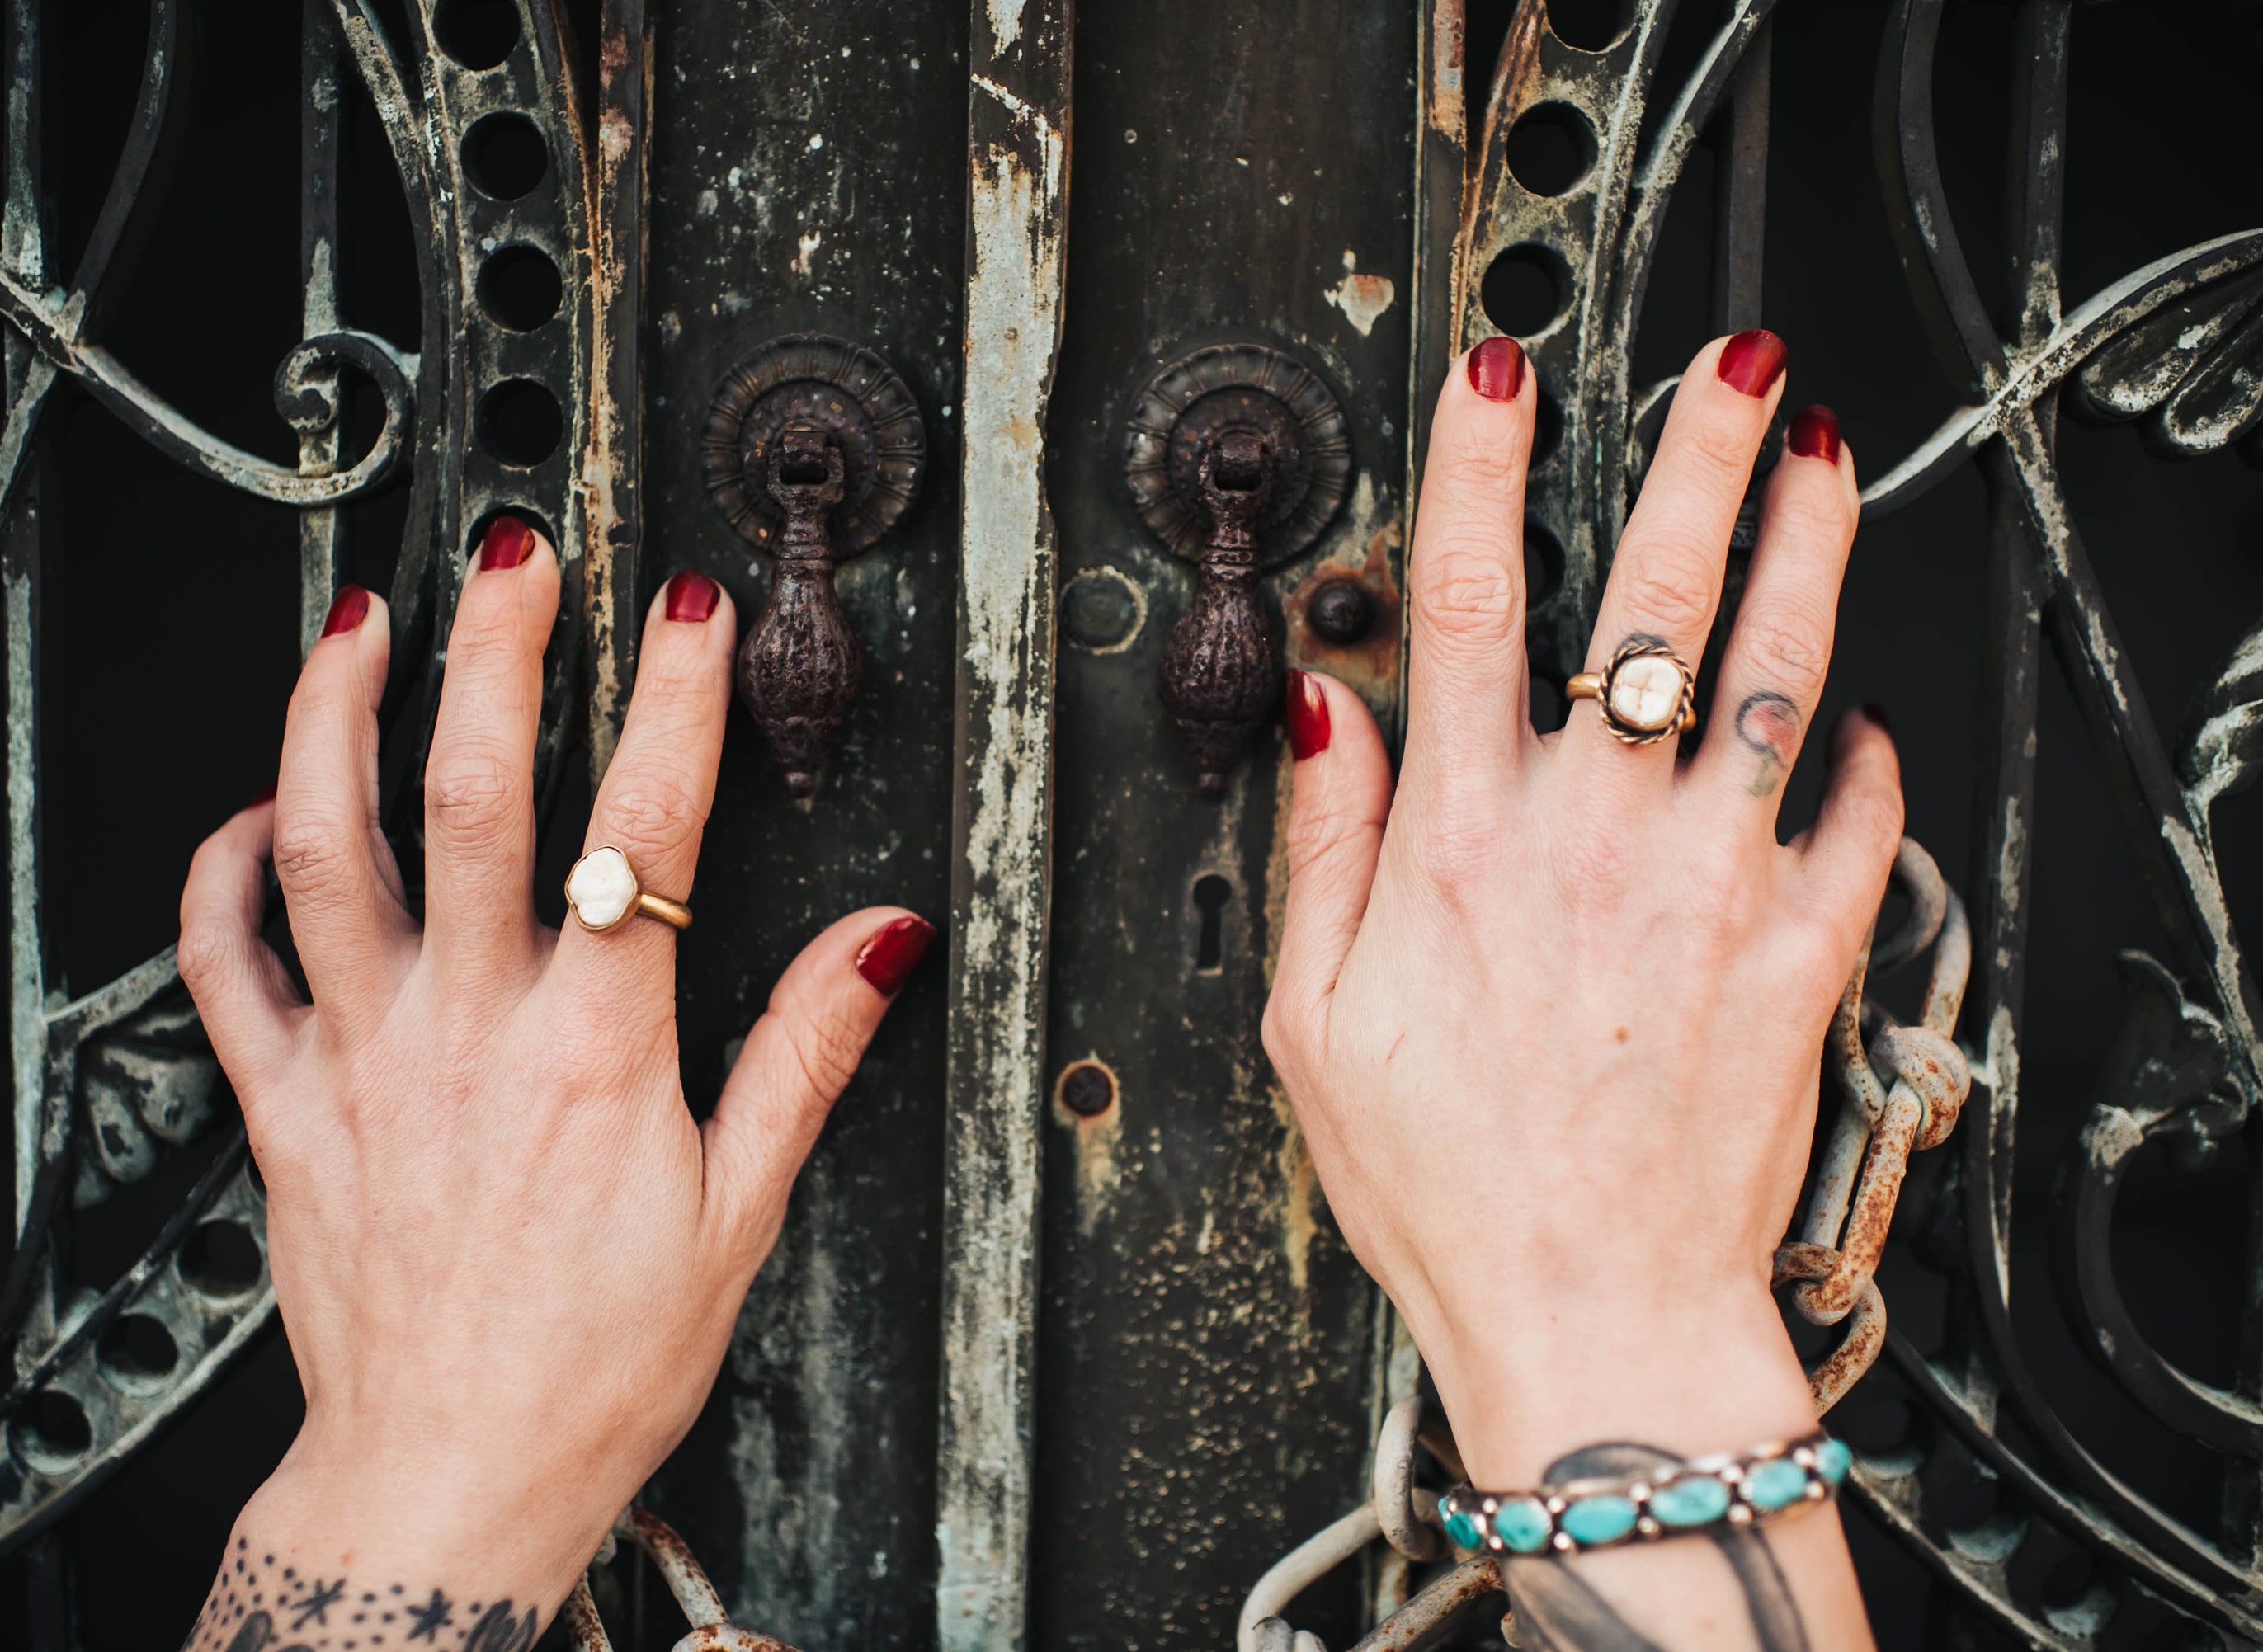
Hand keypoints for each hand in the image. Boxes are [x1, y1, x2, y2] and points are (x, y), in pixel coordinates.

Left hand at [174, 525, 931, 1649]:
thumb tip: (876, 939)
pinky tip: (251, 806)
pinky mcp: (284, 1104)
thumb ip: (802, 1056)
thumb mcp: (737, 1217)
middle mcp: (465, 1035)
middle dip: (497, 651)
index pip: (644, 836)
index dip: (674, 703)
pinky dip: (222, 872)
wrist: (446, 1478)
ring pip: (322, 849)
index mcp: (593, 1057)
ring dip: (332, 717)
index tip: (686, 612)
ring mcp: (360, 1059)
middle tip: (513, 550)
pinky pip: (223, 966)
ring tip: (359, 618)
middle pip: (469, 797)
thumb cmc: (593, 1365)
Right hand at [1267, 333, 1893, 1646]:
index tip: (1495, 379)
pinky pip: (1855, 817)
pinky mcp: (1800, 951)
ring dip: (1808, 550)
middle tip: (1733, 369)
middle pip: (1653, 596)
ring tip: (1825, 464)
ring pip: (1776, 670)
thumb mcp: (1316, 1021)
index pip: (1462, 604)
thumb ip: (1329, 846)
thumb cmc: (1451, 1186)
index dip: (1475, 470)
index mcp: (1464, 844)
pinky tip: (1865, 710)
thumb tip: (1328, 714)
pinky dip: (1866, 752)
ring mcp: (1712, 885)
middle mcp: (1596, 838)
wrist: (1596, 1314)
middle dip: (1697, 455)